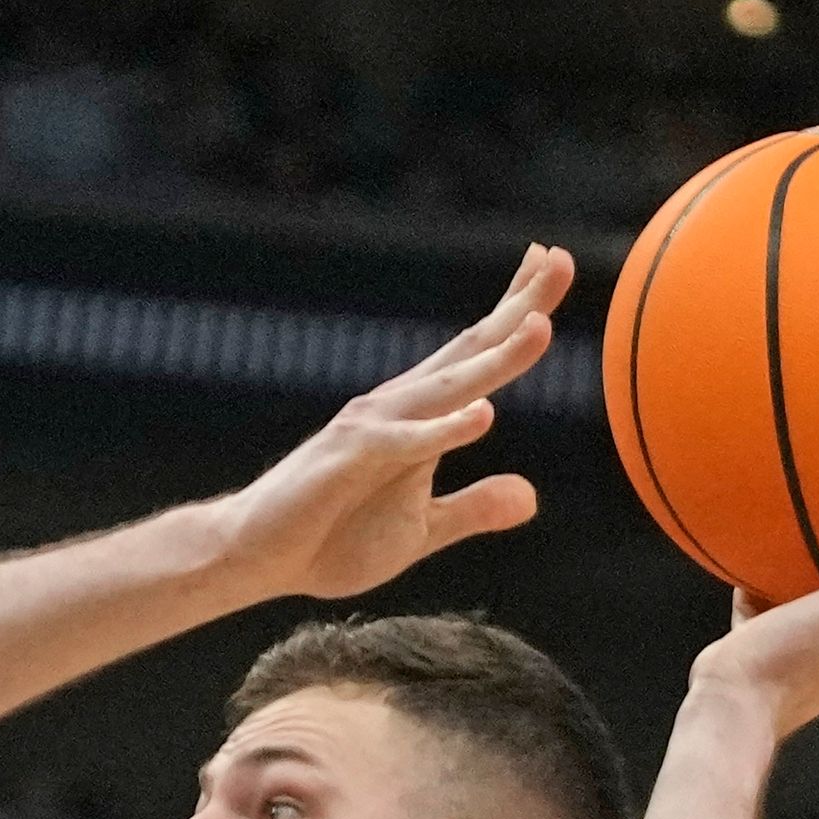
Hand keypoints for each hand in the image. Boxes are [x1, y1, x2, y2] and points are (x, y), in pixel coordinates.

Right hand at [209, 243, 572, 599]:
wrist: (257, 558)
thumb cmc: (331, 539)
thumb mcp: (419, 532)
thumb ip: (472, 510)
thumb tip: (532, 497)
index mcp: (416, 419)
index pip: (474, 355)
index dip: (514, 312)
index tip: (553, 265)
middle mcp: (396, 409)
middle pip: (468, 351)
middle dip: (516, 307)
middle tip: (560, 260)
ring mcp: (371, 430)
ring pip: (444, 388)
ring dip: (493, 359)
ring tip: (539, 328)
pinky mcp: (348, 461)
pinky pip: (404, 443)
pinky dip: (442, 430)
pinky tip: (484, 416)